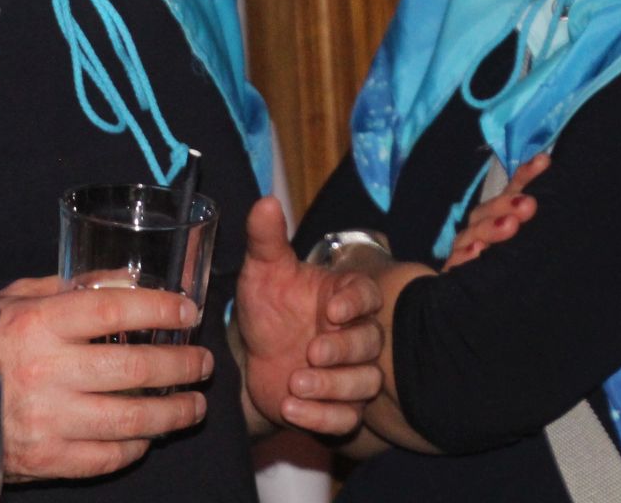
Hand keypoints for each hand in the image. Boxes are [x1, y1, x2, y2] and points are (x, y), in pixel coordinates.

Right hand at [0, 277, 212, 480]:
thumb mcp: (15, 298)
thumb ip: (72, 288)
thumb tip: (129, 279)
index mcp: (38, 324)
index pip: (115, 310)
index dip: (160, 308)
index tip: (188, 310)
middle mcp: (45, 372)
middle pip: (134, 368)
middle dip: (181, 365)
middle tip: (203, 362)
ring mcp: (46, 421)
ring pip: (130, 420)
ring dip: (172, 413)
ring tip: (194, 404)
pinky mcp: (44, 459)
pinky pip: (105, 457)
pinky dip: (135, 446)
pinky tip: (149, 435)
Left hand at [233, 197, 383, 435]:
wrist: (251, 358)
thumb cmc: (267, 308)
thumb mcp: (261, 272)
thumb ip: (266, 238)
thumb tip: (266, 201)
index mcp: (343, 297)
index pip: (367, 296)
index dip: (356, 303)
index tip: (333, 310)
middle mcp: (354, 335)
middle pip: (370, 343)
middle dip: (343, 350)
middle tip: (311, 352)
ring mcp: (350, 374)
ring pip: (364, 383)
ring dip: (333, 386)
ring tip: (294, 383)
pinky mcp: (338, 409)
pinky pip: (346, 419)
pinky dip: (322, 416)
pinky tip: (292, 407)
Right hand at [443, 153, 549, 269]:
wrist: (476, 304)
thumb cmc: (508, 269)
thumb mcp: (527, 244)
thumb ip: (538, 219)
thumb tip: (555, 178)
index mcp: (499, 218)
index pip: (512, 192)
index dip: (526, 176)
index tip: (543, 162)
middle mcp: (480, 229)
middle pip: (488, 211)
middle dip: (507, 204)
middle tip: (529, 205)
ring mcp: (465, 250)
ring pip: (473, 234)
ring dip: (491, 228)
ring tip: (510, 225)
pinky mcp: (454, 274)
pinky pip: (456, 262)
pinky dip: (465, 255)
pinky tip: (477, 251)